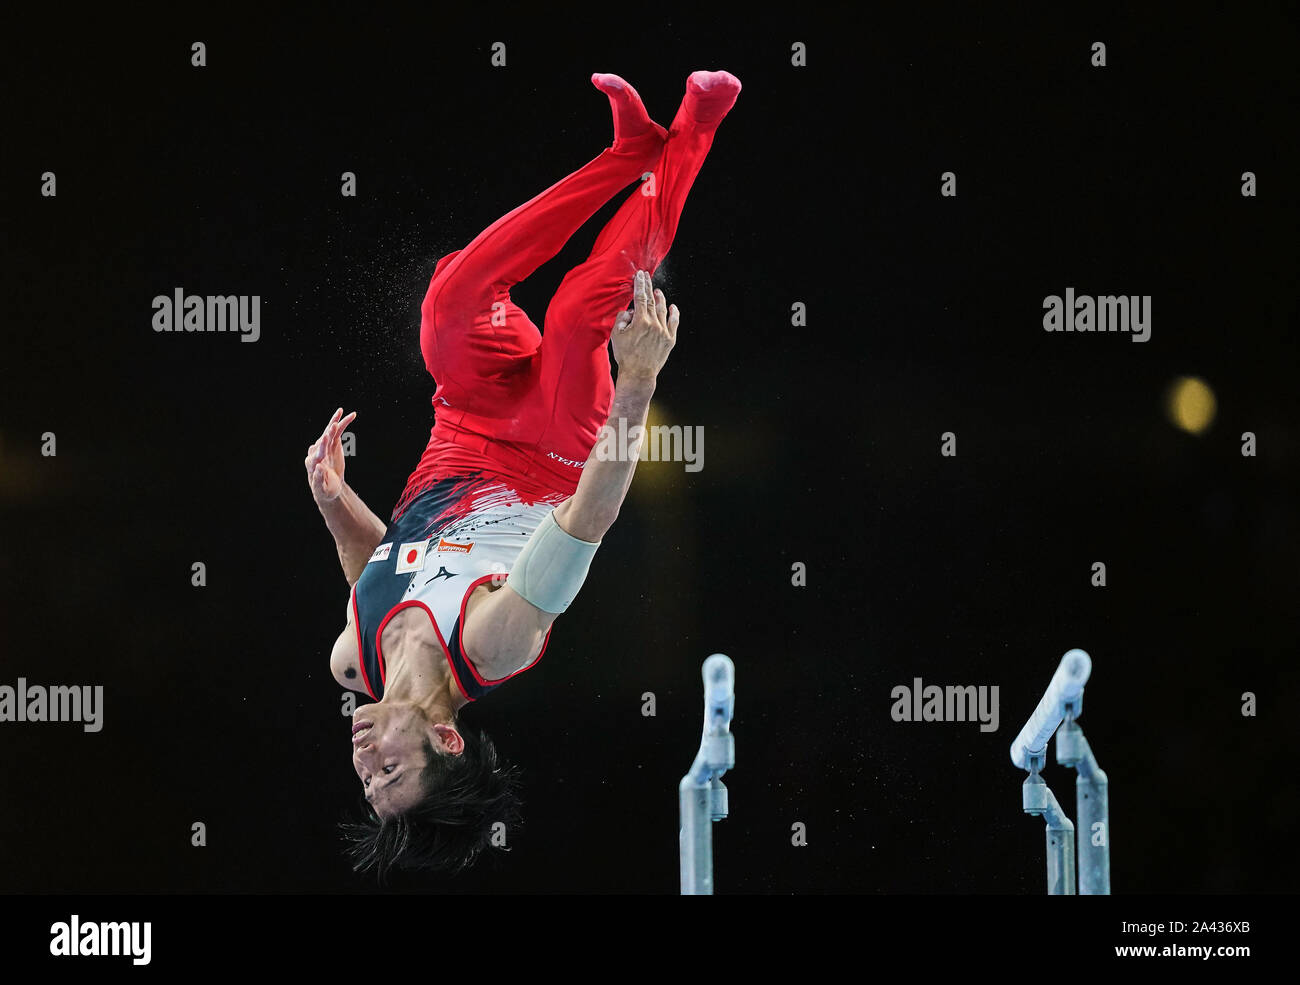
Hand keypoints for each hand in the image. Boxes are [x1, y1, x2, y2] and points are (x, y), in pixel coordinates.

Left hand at [305, 407, 356, 501]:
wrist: (330, 486)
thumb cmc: (325, 490)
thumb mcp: (322, 488)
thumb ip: (319, 478)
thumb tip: (318, 467)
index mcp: (312, 463)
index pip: (317, 454)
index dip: (322, 447)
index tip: (326, 440)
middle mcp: (316, 452)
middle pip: (322, 441)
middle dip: (328, 433)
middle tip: (333, 426)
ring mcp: (324, 446)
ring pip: (330, 432)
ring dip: (336, 422)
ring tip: (341, 412)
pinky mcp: (333, 443)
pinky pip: (338, 431)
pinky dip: (343, 423)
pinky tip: (351, 415)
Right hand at [610, 269, 678, 383]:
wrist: (639, 374)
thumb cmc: (625, 355)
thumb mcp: (616, 335)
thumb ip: (622, 318)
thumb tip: (631, 311)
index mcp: (641, 321)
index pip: (640, 297)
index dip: (640, 284)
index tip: (639, 275)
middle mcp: (654, 324)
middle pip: (652, 301)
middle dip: (648, 287)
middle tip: (646, 276)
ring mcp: (664, 331)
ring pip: (663, 310)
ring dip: (660, 299)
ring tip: (657, 291)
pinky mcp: (670, 339)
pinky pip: (674, 323)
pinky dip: (674, 313)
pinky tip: (672, 307)